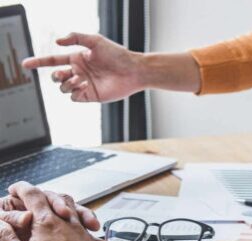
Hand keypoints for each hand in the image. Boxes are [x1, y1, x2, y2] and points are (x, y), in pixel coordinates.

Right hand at [0, 182, 108, 240]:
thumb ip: (5, 237)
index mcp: (46, 220)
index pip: (33, 194)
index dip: (21, 188)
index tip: (14, 187)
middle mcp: (68, 220)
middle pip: (58, 198)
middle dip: (45, 195)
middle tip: (35, 198)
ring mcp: (82, 230)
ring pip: (76, 209)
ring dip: (66, 207)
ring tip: (60, 211)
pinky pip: (87, 226)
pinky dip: (82, 223)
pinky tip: (81, 231)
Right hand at [22, 33, 143, 102]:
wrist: (132, 71)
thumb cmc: (117, 54)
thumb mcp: (95, 41)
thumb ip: (75, 37)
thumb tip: (57, 41)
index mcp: (77, 59)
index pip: (53, 61)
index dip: (38, 62)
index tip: (25, 64)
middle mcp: (79, 72)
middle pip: (56, 77)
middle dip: (56, 76)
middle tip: (63, 74)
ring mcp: (84, 85)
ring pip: (63, 88)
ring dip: (67, 83)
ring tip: (80, 79)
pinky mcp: (91, 96)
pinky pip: (74, 97)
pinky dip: (74, 92)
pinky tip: (85, 85)